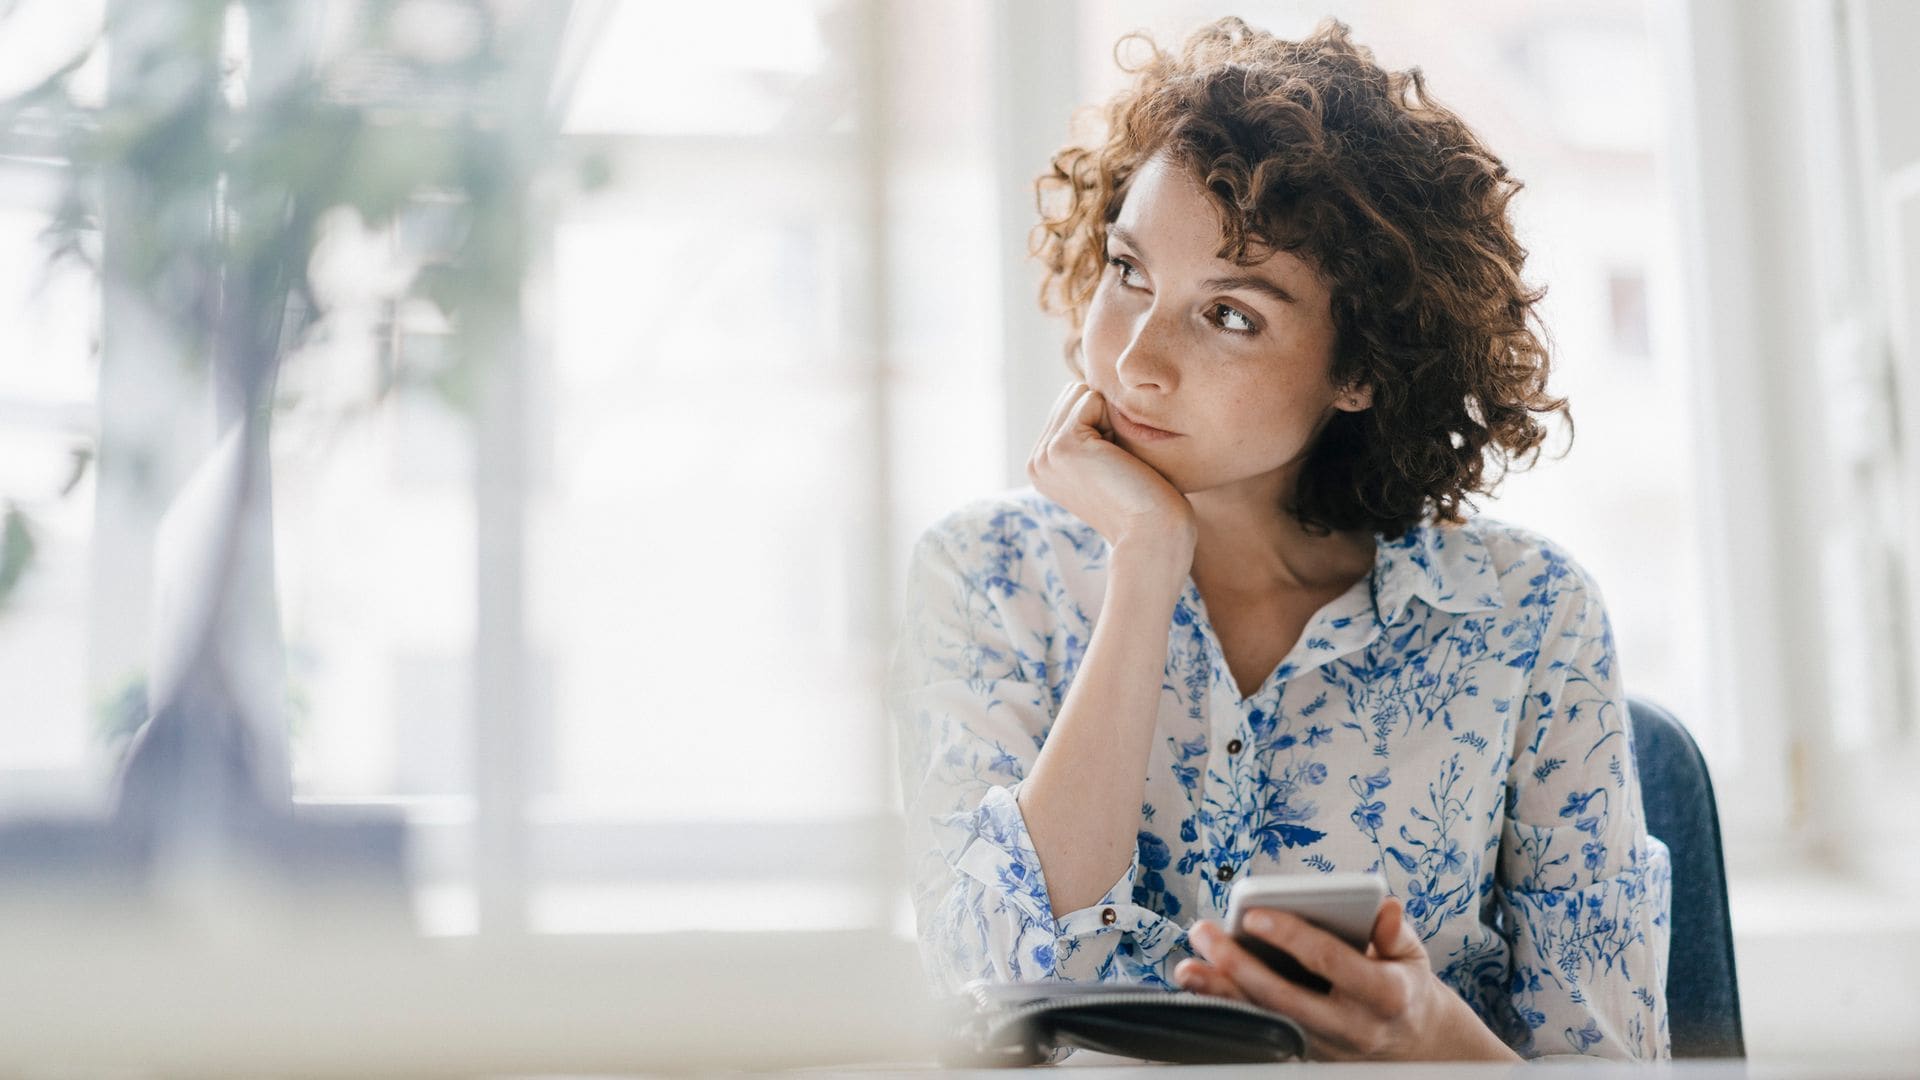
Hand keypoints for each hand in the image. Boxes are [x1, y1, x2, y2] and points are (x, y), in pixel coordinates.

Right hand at [1026, 381, 1195, 559]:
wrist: (1152, 534)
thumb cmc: (1145, 501)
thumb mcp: (1107, 464)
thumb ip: (1092, 433)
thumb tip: (1094, 394)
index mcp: (1043, 466)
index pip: (1071, 407)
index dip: (1103, 425)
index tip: (1114, 468)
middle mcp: (1037, 461)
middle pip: (1073, 395)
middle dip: (1104, 417)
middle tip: (1118, 464)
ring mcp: (1045, 454)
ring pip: (1082, 394)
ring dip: (1110, 419)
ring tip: (1118, 462)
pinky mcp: (1062, 446)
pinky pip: (1092, 399)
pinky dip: (1114, 422)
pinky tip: (1119, 460)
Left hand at [1174, 896, 1520, 1062]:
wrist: (1413, 1042)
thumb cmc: (1403, 985)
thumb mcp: (1413, 955)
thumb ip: (1395, 931)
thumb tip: (1384, 906)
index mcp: (1384, 995)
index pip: (1329, 961)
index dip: (1290, 936)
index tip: (1253, 914)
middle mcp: (1352, 1027)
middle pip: (1284, 998)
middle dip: (1238, 965)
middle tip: (1204, 934)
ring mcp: (1326, 1046)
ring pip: (1266, 1020)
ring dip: (1222, 994)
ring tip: (1187, 967)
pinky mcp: (1307, 1054)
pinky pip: (1262, 1030)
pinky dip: (1230, 1010)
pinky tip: (1201, 989)